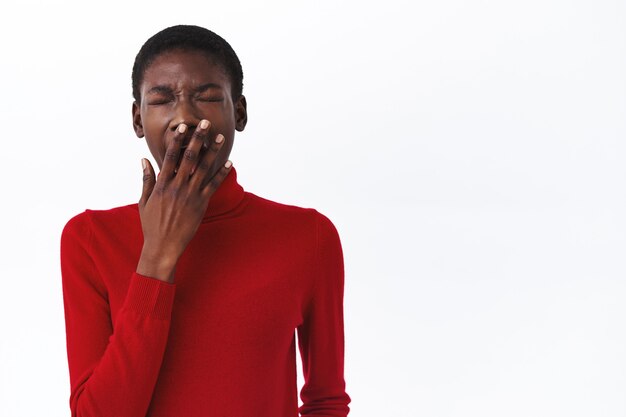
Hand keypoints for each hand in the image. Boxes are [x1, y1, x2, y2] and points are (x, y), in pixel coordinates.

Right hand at [136, 120, 231, 282]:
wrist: (163, 246)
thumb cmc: (152, 225)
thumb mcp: (144, 201)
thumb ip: (146, 179)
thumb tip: (143, 160)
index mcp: (162, 184)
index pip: (170, 157)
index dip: (177, 140)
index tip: (182, 127)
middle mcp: (177, 186)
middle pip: (189, 157)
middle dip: (198, 139)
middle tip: (205, 123)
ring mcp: (190, 195)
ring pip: (203, 168)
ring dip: (212, 151)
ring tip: (220, 137)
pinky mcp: (201, 204)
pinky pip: (213, 186)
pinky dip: (222, 173)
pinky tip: (229, 162)